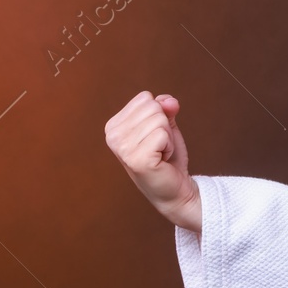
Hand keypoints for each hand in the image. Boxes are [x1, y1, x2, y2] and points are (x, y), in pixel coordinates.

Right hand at [105, 90, 202, 233]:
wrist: (174, 189)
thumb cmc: (167, 157)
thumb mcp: (165, 125)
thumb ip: (165, 107)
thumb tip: (169, 101)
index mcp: (113, 126)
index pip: (144, 98)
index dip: (158, 115)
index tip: (153, 136)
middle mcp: (112, 136)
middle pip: (153, 106)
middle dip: (164, 125)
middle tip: (158, 146)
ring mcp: (122, 149)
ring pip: (159, 119)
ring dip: (167, 137)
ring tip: (159, 153)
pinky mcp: (136, 159)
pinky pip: (163, 134)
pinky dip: (169, 146)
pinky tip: (161, 160)